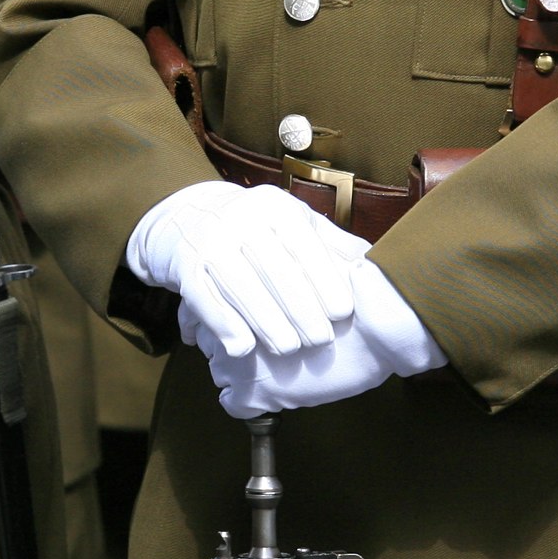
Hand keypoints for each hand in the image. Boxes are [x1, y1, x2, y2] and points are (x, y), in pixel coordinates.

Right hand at [127, 180, 366, 359]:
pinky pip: (204, 299)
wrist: (185, 216)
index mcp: (276, 208)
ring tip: (288, 349)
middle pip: (275, 269)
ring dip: (266, 322)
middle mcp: (242, 219)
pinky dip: (224, 325)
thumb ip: (329, 244)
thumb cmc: (253, 228)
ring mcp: (209, 240)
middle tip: (320, 341)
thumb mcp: (291, 224)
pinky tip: (242, 350)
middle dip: (300, 309)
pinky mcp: (182, 265)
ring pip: (241, 286)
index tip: (344, 312)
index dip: (325, 280)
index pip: (304, 245)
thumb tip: (375, 265)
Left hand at [203, 257, 444, 415]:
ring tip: (273, 369)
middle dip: (231, 343)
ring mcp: (236, 359)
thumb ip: (276, 269)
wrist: (373, 321)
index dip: (220, 316)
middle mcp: (227, 322)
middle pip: (208, 340)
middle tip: (257, 346)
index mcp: (234, 288)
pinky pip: (235, 405)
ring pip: (221, 373)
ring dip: (242, 374)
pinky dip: (251, 404)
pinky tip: (274, 392)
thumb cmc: (347, 288)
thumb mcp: (303, 262)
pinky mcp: (254, 392)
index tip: (236, 322)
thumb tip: (270, 266)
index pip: (202, 307)